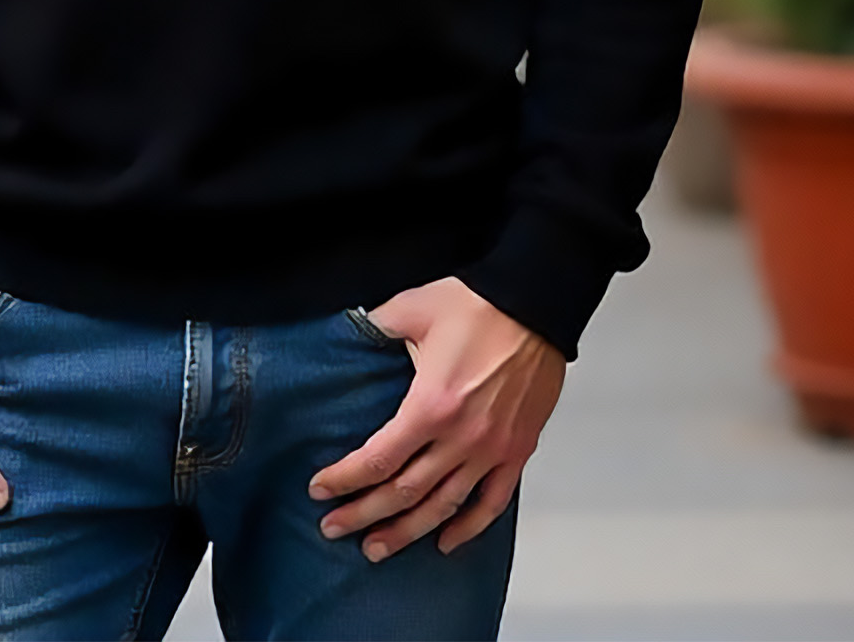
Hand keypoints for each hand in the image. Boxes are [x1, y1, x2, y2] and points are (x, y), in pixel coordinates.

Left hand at [309, 278, 565, 559]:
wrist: (534, 305)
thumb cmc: (478, 305)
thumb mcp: (412, 308)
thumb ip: (375, 326)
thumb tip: (348, 331)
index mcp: (430, 405)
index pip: (378, 458)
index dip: (345, 480)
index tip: (320, 490)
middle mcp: (461, 437)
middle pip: (403, 492)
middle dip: (363, 514)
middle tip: (333, 528)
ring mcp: (491, 450)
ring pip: (443, 507)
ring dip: (407, 532)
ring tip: (377, 548)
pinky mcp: (517, 451)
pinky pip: (491, 503)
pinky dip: (467, 528)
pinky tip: (444, 541)